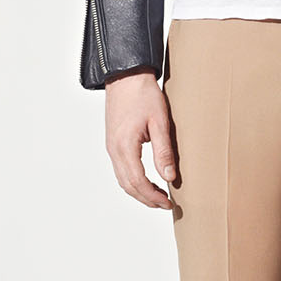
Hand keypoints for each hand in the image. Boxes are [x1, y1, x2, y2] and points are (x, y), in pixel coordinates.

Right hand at [103, 67, 176, 208]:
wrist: (126, 75)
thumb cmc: (143, 94)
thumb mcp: (159, 122)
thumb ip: (164, 151)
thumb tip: (169, 177)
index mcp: (125, 146)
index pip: (138, 182)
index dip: (153, 196)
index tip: (168, 203)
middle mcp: (114, 149)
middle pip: (128, 185)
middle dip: (146, 199)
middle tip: (165, 204)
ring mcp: (111, 146)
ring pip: (122, 179)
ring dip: (139, 191)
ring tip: (157, 196)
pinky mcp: (113, 142)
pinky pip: (120, 169)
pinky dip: (132, 180)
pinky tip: (146, 180)